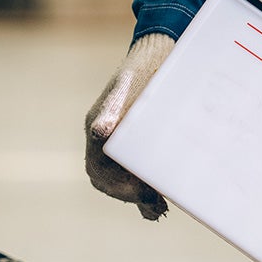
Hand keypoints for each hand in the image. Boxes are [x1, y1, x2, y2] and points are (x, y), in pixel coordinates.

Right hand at [85, 33, 174, 219]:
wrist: (163, 53)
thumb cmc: (147, 67)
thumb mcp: (131, 84)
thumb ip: (114, 108)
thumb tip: (100, 133)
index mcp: (99, 128)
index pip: (100, 171)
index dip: (119, 188)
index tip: (143, 193)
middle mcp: (106, 141)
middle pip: (110, 182)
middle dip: (131, 197)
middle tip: (157, 206)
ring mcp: (122, 145)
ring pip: (124, 182)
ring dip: (140, 198)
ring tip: (160, 209)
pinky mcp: (140, 147)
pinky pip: (139, 176)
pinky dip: (147, 194)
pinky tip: (162, 205)